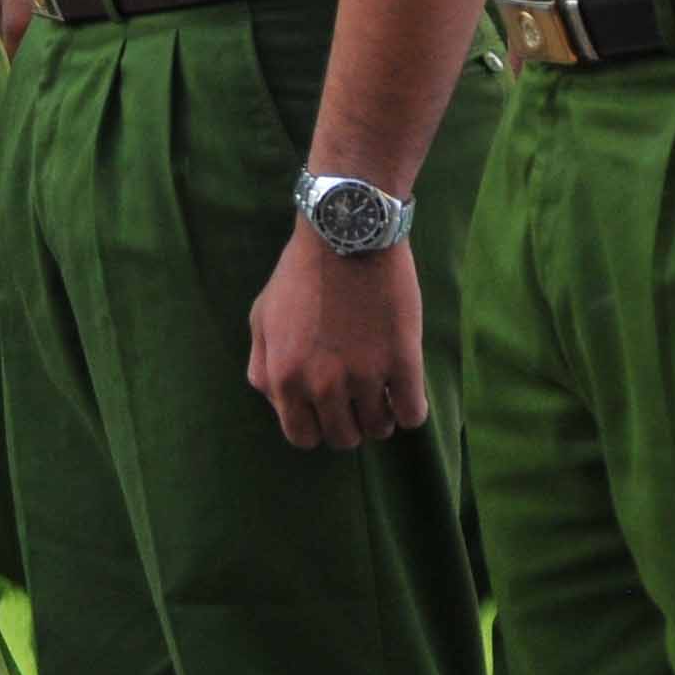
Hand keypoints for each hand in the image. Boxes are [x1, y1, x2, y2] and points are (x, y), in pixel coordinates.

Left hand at [247, 227, 427, 451]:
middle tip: (357, 401)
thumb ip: (263, 365)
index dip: (316, 427)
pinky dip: (411, 409)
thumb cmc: (301, 276)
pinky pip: (413, 413)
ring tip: (382, 395)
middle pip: (343, 438)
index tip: (327, 412)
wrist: (347, 237)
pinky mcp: (403, 363)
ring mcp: (364, 377)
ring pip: (379, 429)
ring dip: (381, 418)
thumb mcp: (261, 319)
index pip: (302, 437)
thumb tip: (278, 401)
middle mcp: (321, 385)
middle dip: (349, 423)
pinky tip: (406, 391)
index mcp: (283, 378)